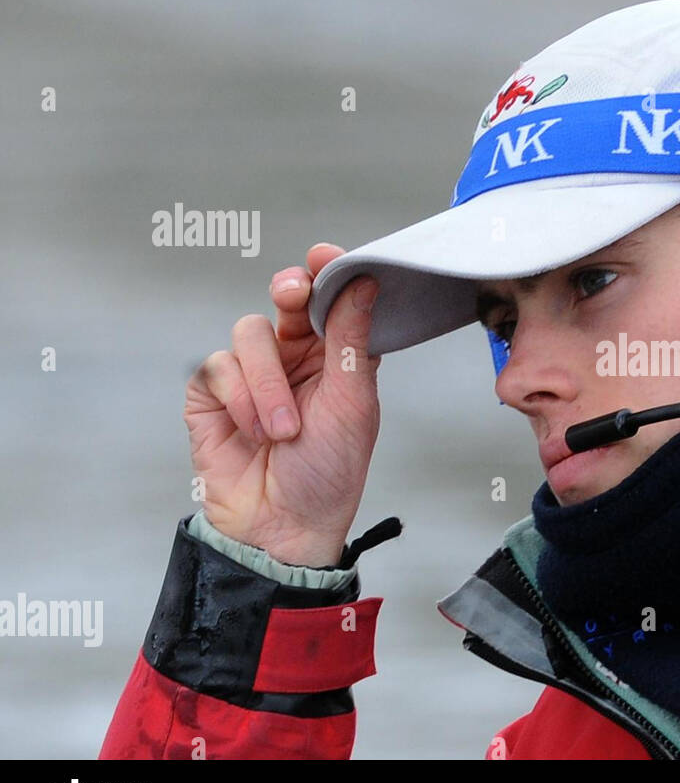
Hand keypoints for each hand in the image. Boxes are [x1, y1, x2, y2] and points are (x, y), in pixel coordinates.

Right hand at [184, 243, 381, 566]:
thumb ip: (353, 340)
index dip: (328, 272)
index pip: (332, 300)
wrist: (282, 527)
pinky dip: (240, 399)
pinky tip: (254, 433)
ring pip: (249, 333)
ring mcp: (251, 374)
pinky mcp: (212, 393)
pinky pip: (218, 366)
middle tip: (293, 294)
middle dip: (289, 291)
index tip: (326, 255)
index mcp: (337, 356)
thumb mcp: (353, 404)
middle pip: (286, 299)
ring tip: (284, 431)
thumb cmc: (329, 473)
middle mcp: (295, 358)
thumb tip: (364, 281)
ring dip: (267, 384)